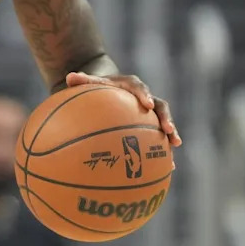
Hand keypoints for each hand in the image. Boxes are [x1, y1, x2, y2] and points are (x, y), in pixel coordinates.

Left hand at [66, 72, 181, 146]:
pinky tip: (169, 168)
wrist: (109, 90)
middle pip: (160, 106)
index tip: (147, 104)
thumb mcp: (90, 84)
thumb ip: (82, 81)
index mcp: (131, 86)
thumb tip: (69, 77)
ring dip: (171, 133)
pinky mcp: (151, 126)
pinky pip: (159, 139)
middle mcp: (145, 98)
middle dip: (166, 117)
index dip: (145, 95)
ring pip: (164, 122)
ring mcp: (150, 113)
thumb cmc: (97, 88)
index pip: (139, 88)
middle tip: (168, 130)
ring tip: (175, 146)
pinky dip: (164, 152)